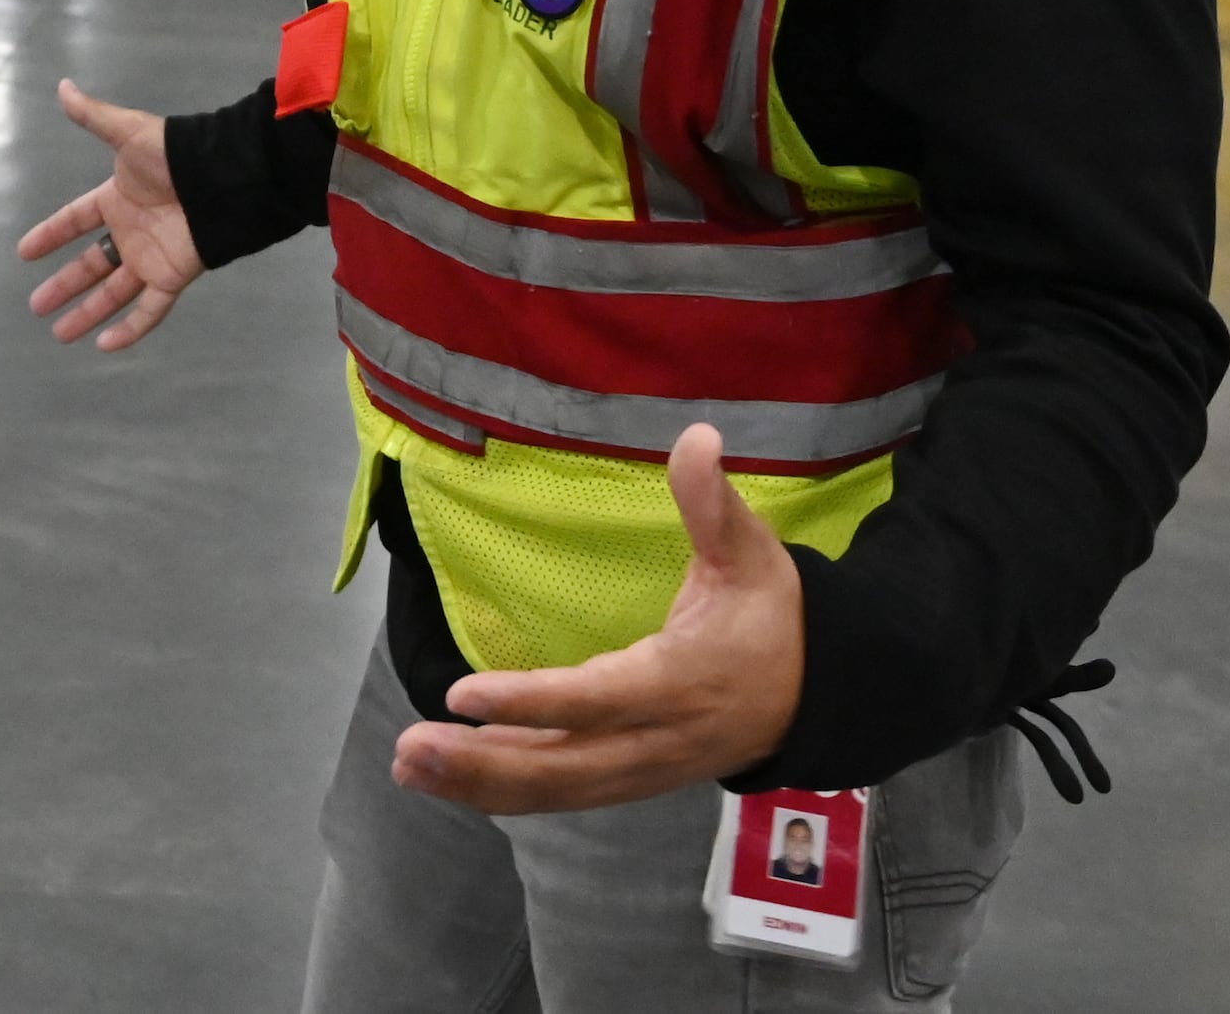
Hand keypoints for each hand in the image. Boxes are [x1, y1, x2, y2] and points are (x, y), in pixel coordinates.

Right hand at [15, 79, 207, 350]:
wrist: (219, 178)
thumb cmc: (173, 155)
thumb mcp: (128, 132)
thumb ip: (94, 116)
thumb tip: (63, 86)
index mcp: (117, 199)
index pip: (76, 220)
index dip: (51, 234)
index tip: (25, 252)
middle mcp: (131, 232)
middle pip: (90, 265)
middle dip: (64, 285)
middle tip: (35, 306)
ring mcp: (150, 257)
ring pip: (113, 293)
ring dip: (87, 314)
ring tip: (59, 335)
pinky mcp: (172, 277)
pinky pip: (148, 310)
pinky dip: (129, 329)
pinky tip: (104, 345)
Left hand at [389, 425, 802, 814]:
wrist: (820, 694)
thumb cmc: (775, 616)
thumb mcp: (753, 553)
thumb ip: (713, 502)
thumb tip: (696, 435)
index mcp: (681, 682)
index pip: (596, 699)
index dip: (529, 702)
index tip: (462, 696)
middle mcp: (657, 740)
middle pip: (563, 766)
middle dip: (483, 763)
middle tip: (409, 748)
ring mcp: (643, 770)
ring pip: (556, 790)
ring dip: (480, 784)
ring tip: (409, 765)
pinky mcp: (632, 780)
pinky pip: (564, 794)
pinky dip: (506, 792)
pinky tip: (453, 781)